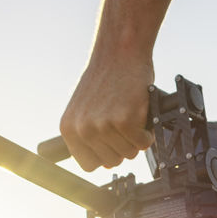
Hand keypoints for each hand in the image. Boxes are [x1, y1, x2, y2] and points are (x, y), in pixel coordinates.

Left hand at [59, 54, 155, 170]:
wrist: (119, 52)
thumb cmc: (106, 78)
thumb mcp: (85, 109)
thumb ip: (89, 135)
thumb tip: (104, 164)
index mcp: (69, 128)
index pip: (88, 165)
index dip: (104, 155)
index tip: (111, 143)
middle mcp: (83, 130)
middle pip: (111, 162)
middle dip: (122, 146)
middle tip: (124, 123)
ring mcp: (103, 126)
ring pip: (129, 154)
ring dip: (136, 139)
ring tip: (131, 115)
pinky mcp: (124, 121)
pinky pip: (143, 144)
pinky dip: (148, 133)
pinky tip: (141, 115)